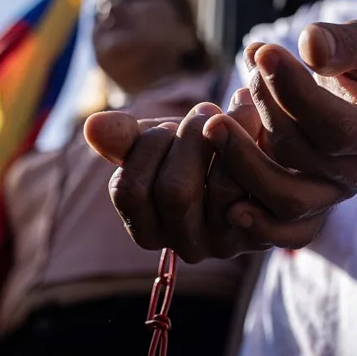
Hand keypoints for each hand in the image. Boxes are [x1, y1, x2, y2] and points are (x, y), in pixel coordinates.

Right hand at [84, 91, 263, 262]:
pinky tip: (251, 118)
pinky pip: (257, 185)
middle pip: (174, 191)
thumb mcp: (158, 143)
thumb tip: (91, 126)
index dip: (146, 147)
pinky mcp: (265, 229)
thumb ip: (125, 138)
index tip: (167, 125)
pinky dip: (251, 141)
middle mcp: (185, 246)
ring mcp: (227, 242)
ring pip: (219, 187)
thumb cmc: (199, 152)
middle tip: (206, 109)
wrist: (264, 163)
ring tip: (232, 109)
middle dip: (187, 137)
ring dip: (223, 136)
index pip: (128, 191)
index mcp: (149, 229)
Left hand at [203, 20, 356, 247]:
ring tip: (213, 125)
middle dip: (264, 113)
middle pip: (302, 157)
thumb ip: (341, 42)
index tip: (264, 52)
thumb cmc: (353, 66)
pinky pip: (283, 234)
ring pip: (287, 200)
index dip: (294, 91)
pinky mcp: (307, 214)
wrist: (354, 102)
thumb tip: (311, 44)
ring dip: (243, 163)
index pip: (335, 125)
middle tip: (243, 77)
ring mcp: (332, 197)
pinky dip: (255, 225)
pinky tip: (227, 204)